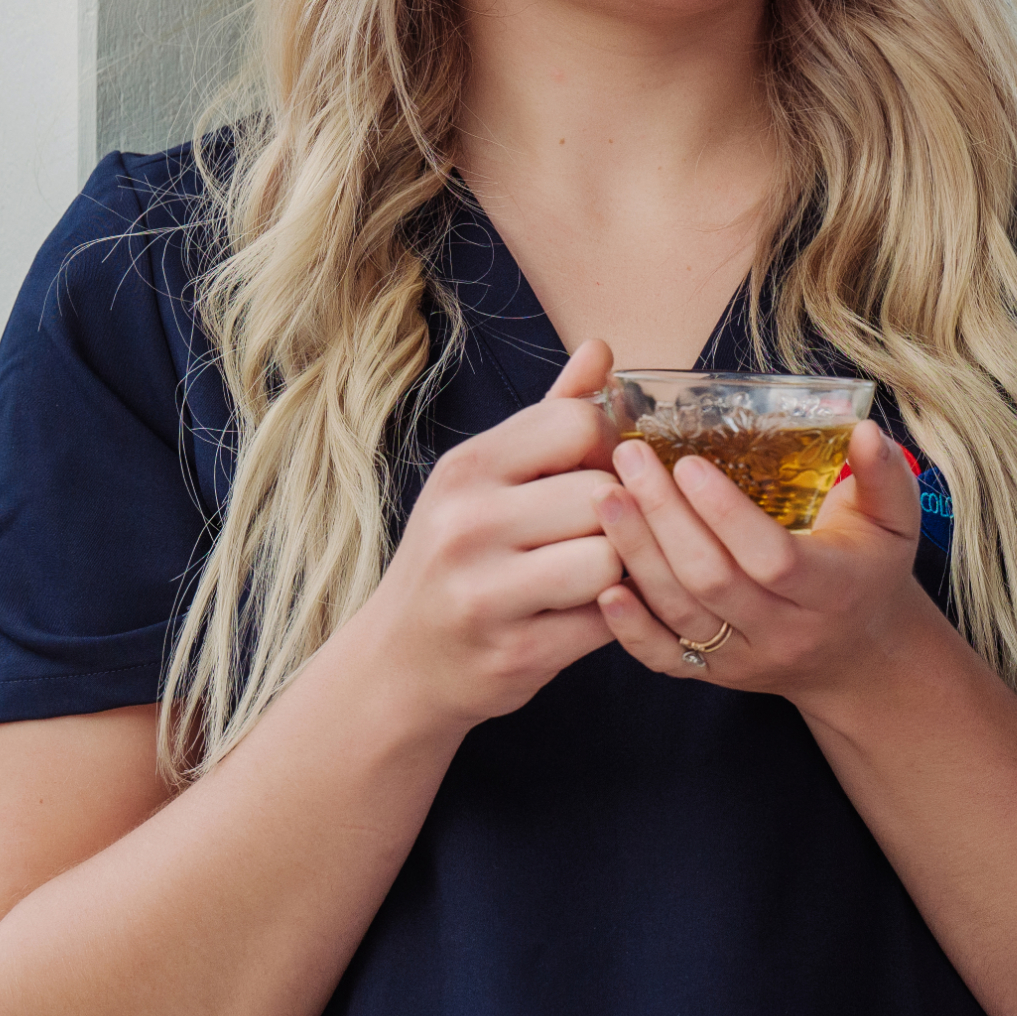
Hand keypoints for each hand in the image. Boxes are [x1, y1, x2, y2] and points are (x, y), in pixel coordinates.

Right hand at [347, 338, 624, 734]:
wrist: (398, 667)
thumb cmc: (457, 560)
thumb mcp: (486, 480)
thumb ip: (551, 415)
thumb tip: (602, 348)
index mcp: (468, 468)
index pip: (579, 423)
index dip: (608, 448)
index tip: (596, 474)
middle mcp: (467, 523)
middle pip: (606, 492)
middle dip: (617, 515)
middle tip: (595, 535)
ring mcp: (486, 592)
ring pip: (613, 556)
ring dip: (619, 569)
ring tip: (591, 576)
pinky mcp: (516, 653)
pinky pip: (608, 621)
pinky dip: (613, 617)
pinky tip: (585, 614)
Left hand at [593, 417, 927, 701]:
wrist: (858, 656)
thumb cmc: (871, 572)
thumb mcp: (895, 522)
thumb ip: (884, 474)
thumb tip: (864, 429)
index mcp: (832, 589)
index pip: (771, 557)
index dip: (726, 513)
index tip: (688, 463)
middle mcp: (785, 630)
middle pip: (712, 579)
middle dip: (663, 516)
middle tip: (629, 459)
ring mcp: (743, 658)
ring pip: (679, 611)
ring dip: (637, 554)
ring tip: (605, 497)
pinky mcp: (712, 674)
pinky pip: (663, 658)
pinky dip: (628, 628)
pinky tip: (602, 585)